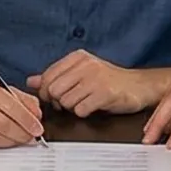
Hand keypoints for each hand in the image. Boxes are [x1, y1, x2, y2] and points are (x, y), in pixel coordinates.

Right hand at [0, 75, 45, 149]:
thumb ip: (21, 99)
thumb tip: (37, 114)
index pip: (10, 105)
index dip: (26, 120)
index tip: (38, 129)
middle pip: (2, 124)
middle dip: (21, 134)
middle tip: (31, 138)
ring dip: (11, 142)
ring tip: (20, 141)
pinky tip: (4, 142)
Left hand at [28, 51, 163, 117]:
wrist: (140, 87)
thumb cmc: (109, 81)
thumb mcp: (81, 74)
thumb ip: (55, 77)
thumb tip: (31, 81)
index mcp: (77, 57)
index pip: (48, 76)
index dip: (46, 92)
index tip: (54, 97)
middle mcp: (86, 64)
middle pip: (54, 90)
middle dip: (59, 102)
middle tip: (71, 103)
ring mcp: (96, 78)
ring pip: (66, 101)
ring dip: (72, 108)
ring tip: (85, 103)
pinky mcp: (105, 93)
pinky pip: (80, 110)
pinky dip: (84, 113)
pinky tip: (93, 107)